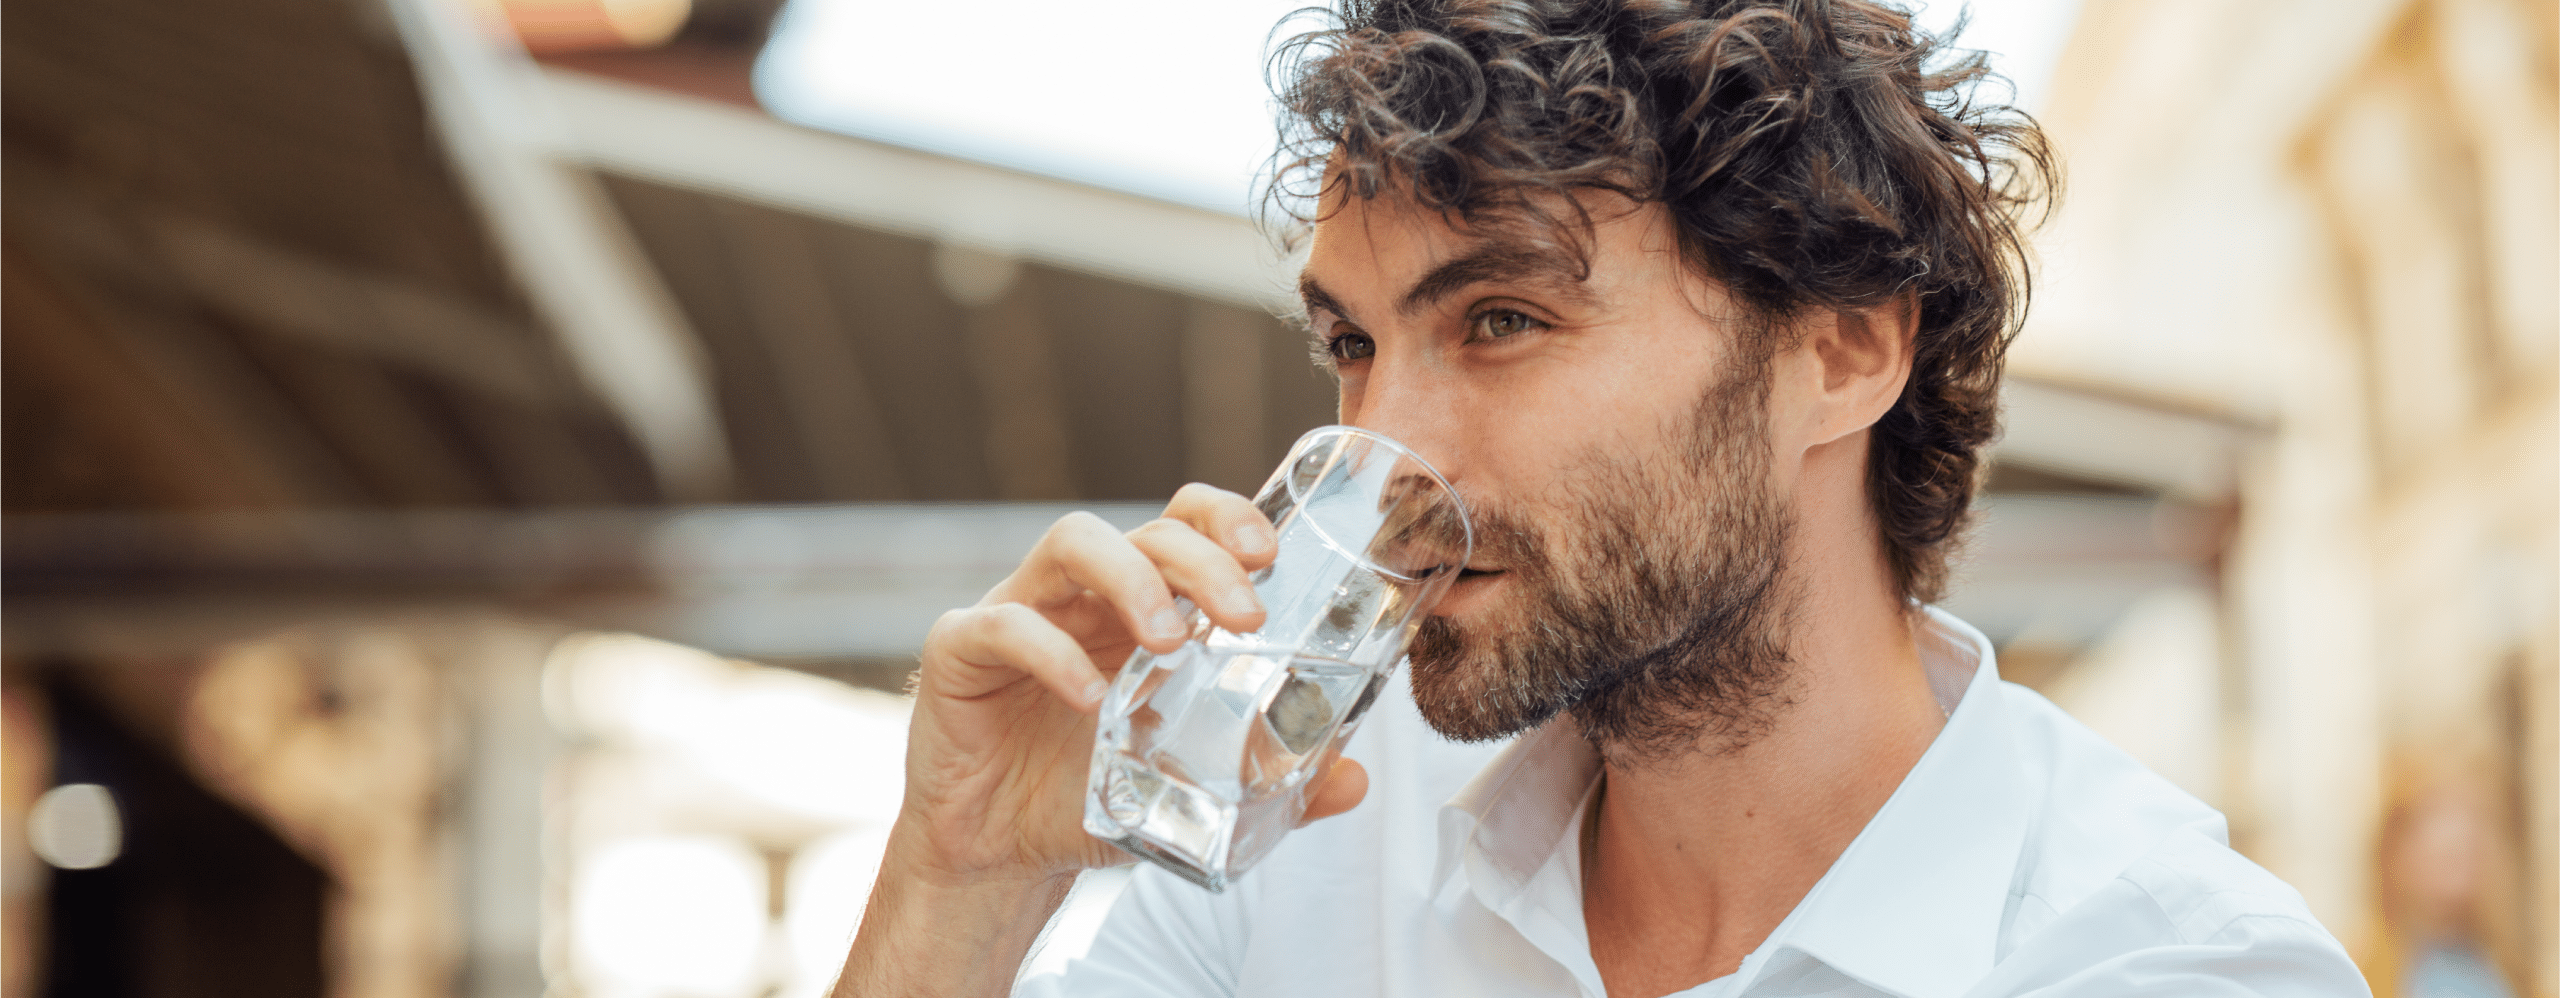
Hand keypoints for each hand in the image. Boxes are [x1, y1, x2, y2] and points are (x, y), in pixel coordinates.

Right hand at [839, 484, 1370, 995]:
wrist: (997, 856)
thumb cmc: (1088, 799)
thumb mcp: (1190, 792)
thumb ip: (1271, 784)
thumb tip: (1355, 782)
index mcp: (1139, 607)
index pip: (1185, 522)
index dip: (1227, 518)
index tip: (1271, 556)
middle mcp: (1083, 595)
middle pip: (1145, 528)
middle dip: (1202, 558)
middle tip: (1246, 615)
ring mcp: (1019, 611)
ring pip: (1073, 542)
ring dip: (1133, 579)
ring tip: (1169, 642)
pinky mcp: (960, 650)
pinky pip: (1002, 625)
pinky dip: (1049, 652)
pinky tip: (1087, 697)